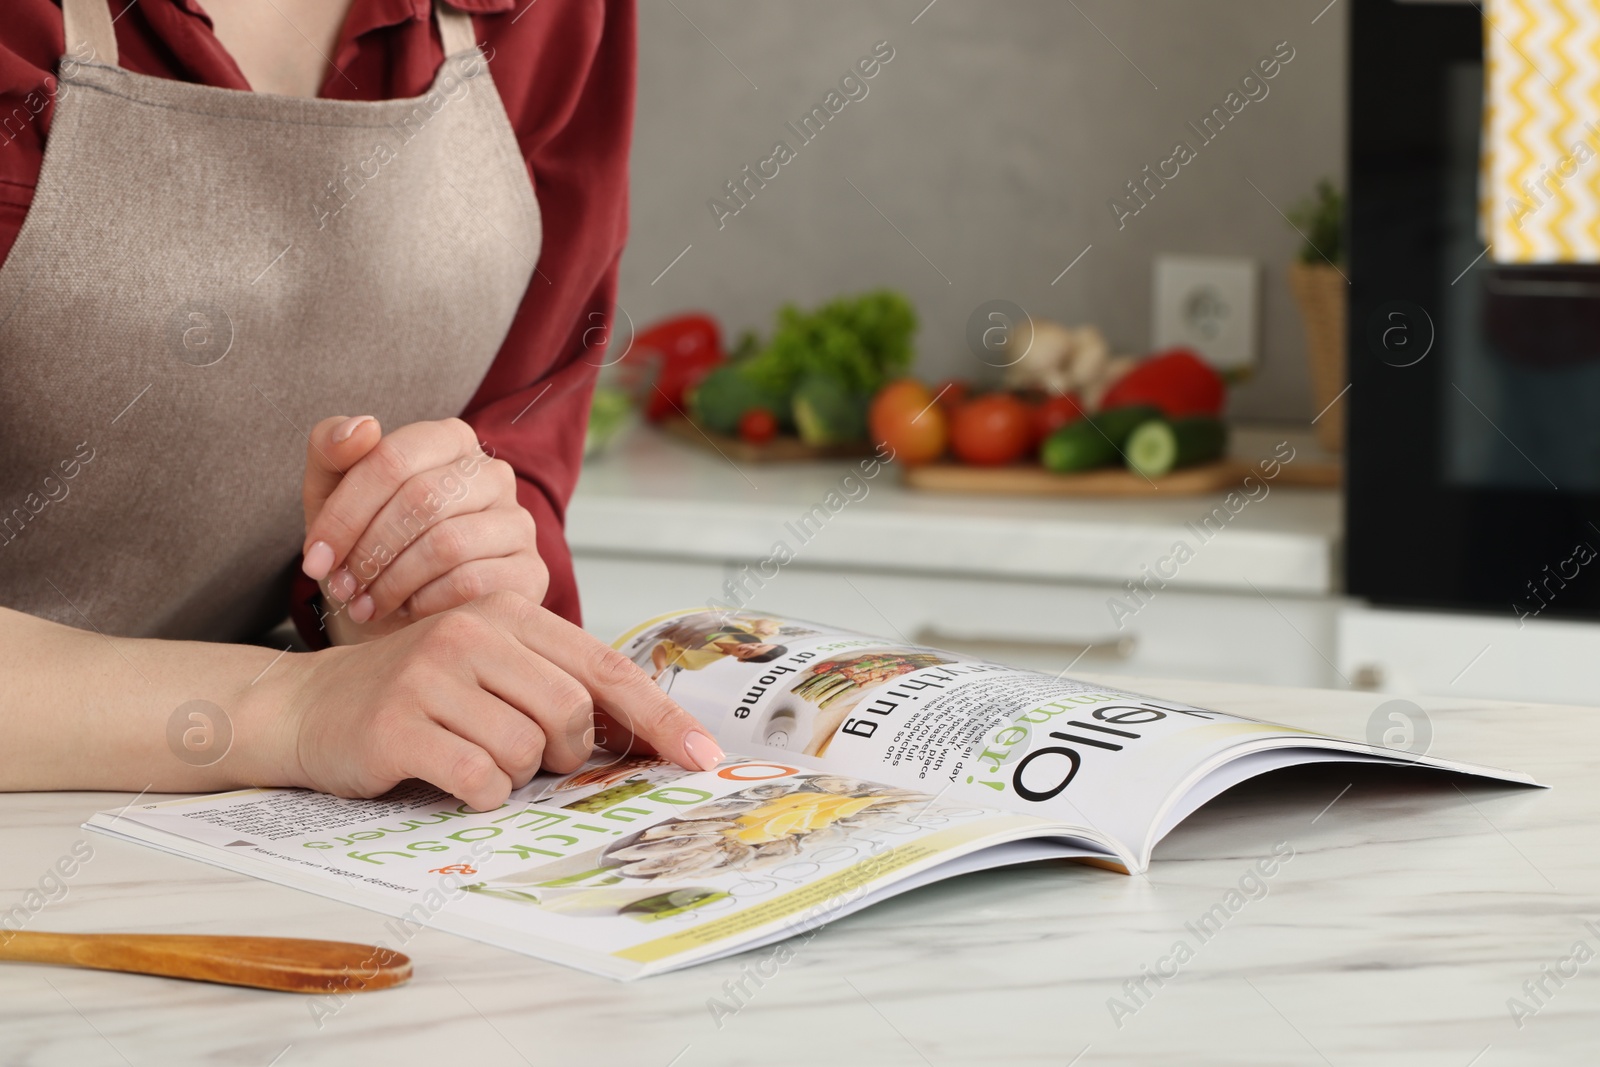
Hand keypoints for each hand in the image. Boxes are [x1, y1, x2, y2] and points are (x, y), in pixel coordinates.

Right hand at [258, 591, 725, 809]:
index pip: (604, 668)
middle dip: (563, 752)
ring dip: (512, 775)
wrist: (307, 705)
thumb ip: (554, 684)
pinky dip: (478, 795)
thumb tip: (640, 731)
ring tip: (471, 757)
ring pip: (526, 752)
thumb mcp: (488, 667)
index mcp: (506, 614)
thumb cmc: (414, 693)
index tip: (703, 758)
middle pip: (570, 713)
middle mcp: (472, 634)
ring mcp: (432, 677)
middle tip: (530, 757)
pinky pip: (479, 780)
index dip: (659, 716)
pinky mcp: (398, 725)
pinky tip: (450, 779)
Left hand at [299, 416, 547, 643]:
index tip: (314, 559)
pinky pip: (472, 583)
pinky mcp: (531, 570)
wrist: (405, 609)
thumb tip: (362, 427)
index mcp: (449, 440)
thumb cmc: (368, 543)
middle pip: (421, 499)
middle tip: (340, 587)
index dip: (345, 512)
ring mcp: (518, 522)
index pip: (392, 460)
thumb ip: (331, 451)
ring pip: (447, 543)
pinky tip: (407, 614)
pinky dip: (425, 604)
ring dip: (392, 581)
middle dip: (368, 550)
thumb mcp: (332, 496)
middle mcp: (493, 473)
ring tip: (366, 605)